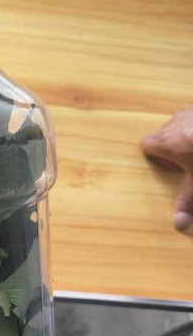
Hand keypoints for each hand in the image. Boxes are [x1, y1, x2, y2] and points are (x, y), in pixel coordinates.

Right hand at [141, 107, 192, 232]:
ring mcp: (190, 111)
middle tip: (190, 160)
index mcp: (165, 142)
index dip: (156, 156)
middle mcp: (173, 123)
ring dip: (187, 134)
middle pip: (163, 135)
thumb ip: (187, 201)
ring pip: (181, 124)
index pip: (146, 144)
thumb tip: (178, 224)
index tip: (171, 165)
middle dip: (173, 147)